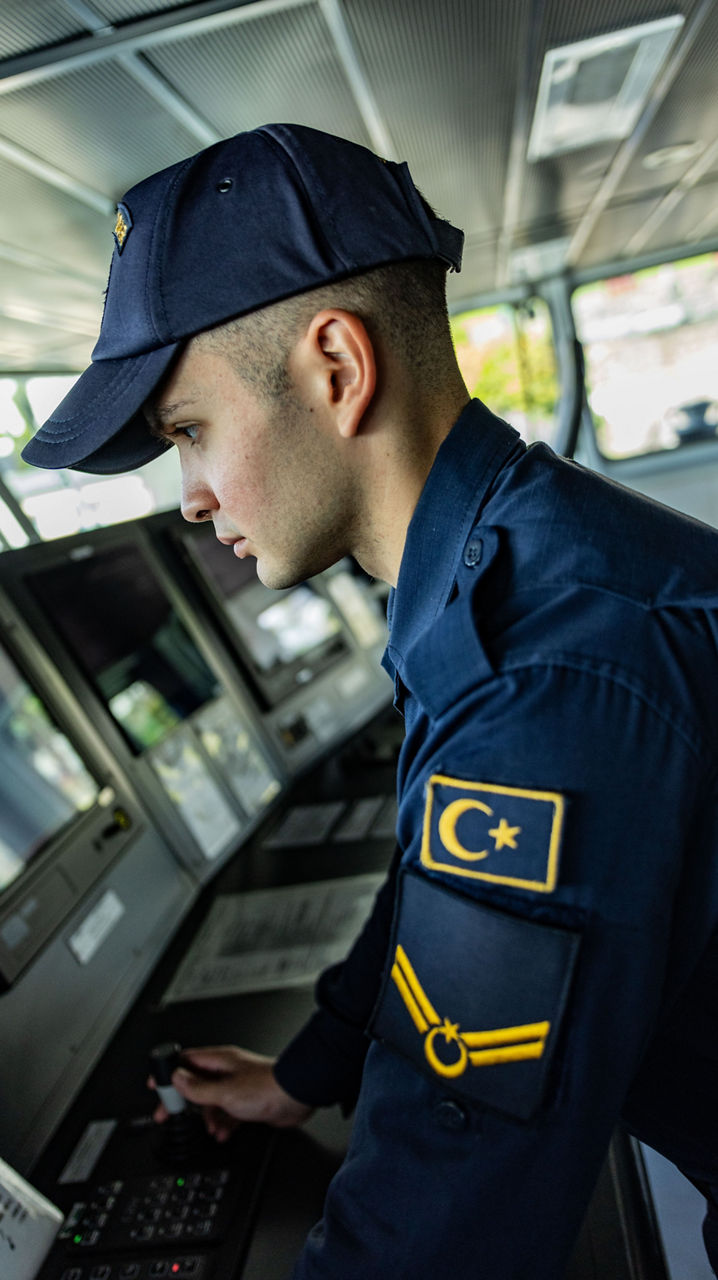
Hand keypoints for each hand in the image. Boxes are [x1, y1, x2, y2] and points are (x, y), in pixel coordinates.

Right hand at [149, 1044, 312, 1141]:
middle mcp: (227, 1071)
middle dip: (183, 1101)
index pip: (185, 1062)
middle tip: (168, 1114)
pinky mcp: (248, 1102)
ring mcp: (237, 1086)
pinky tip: (224, 1133)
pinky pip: (227, 1113)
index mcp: (219, 1061)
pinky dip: (223, 1124)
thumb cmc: (266, 1087)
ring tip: (209, 1127)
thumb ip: (199, 1088)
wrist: (297, 1096)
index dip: (169, 1073)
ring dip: (207, 1117)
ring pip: (211, 1102)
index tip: (156, 1085)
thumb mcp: (225, 1091)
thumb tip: (177, 1080)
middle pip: (195, 1084)